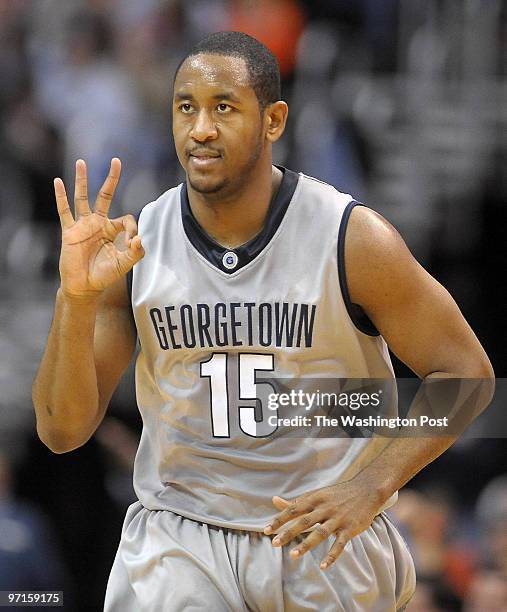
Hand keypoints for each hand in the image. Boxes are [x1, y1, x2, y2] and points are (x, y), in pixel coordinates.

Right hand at [54, 158, 143, 299]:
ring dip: (82, 180)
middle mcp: (98, 224)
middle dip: (111, 179)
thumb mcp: (124, 265)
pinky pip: (65, 211)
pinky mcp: (70, 231)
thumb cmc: (104, 276)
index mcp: (112, 230)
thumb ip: (135, 253)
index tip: (133, 242)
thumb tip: (141, 238)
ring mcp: (83, 226)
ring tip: (81, 162)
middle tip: (117, 161)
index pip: (126, 219)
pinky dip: (61, 197)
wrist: (84, 287)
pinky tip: (58, 182)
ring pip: (82, 198)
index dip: (132, 228)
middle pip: (105, 195)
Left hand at [263, 479, 382, 569]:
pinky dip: (332, 555)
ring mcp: (338, 518)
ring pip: (320, 533)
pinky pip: (340, 544)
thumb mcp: (316, 495)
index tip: (266, 530)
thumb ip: (296, 502)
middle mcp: (324, 508)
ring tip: (293, 555)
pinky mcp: (350, 529)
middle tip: (274, 543)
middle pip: (304, 521)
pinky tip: (323, 566)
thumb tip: (274, 500)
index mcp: (314, 499)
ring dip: (306, 545)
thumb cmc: (336, 495)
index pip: (293, 509)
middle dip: (288, 532)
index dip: (279, 519)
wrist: (366, 490)